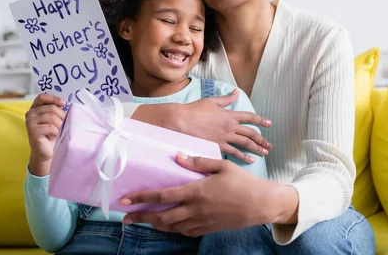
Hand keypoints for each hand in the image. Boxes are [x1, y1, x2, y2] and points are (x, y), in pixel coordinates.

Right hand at [25, 94, 65, 175]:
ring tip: (60, 131)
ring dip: (60, 125)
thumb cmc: (52, 134)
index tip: (64, 103)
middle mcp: (30, 113)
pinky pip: (51, 127)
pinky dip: (57, 132)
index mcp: (35, 108)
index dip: (53, 98)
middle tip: (64, 124)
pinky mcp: (32, 131)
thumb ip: (57, 111)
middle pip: (51, 108)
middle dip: (62, 116)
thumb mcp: (56, 120)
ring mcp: (30, 122)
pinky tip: (56, 136)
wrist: (47, 152)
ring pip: (52, 117)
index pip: (42, 97)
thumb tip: (68, 105)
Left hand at [120, 153, 291, 236]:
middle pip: (161, 217)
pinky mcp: (208, 228)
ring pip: (171, 227)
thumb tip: (177, 155)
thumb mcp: (222, 165)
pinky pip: (185, 232)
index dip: (141, 198)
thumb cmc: (243, 182)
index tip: (125, 199)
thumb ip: (199, 161)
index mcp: (196, 191)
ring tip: (143, 221)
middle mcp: (195, 209)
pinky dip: (173, 229)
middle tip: (126, 218)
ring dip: (155, 225)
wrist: (261, 204)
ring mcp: (201, 221)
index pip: (162, 195)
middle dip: (141, 218)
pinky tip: (170, 225)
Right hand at [136, 90, 271, 162]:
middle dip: (262, 139)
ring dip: (257, 149)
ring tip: (264, 153)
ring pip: (246, 144)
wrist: (182, 121)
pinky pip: (234, 153)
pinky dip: (243, 157)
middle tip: (269, 145)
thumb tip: (236, 92)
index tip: (269, 123)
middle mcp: (230, 126)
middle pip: (251, 133)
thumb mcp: (212, 101)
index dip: (261, 120)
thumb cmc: (195, 110)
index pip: (250, 117)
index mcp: (229, 114)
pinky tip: (250, 160)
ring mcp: (225, 137)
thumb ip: (226, 99)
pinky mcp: (218, 146)